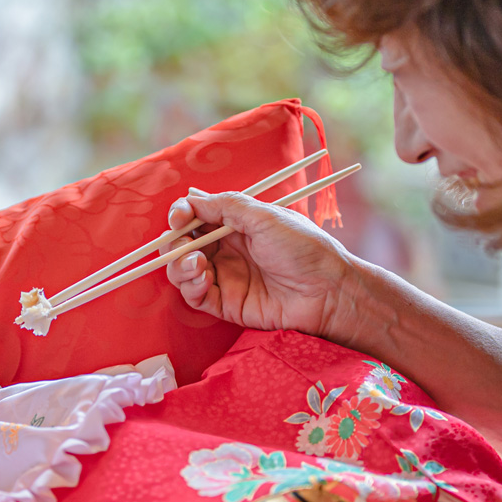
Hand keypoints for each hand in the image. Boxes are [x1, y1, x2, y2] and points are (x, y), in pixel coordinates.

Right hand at [163, 190, 356, 339]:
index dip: (181, 215)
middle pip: (182, 245)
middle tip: (184, 244)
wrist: (327, 290)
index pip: (195, 217)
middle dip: (174, 243)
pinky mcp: (225, 304)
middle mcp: (225, 250)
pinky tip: (204, 278)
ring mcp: (224, 278)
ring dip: (180, 265)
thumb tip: (191, 196)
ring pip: (182, 271)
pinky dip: (191, 287)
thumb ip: (225, 206)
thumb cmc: (303, 248)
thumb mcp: (264, 216)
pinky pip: (194, 297)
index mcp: (234, 225)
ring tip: (197, 263)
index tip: (179, 217)